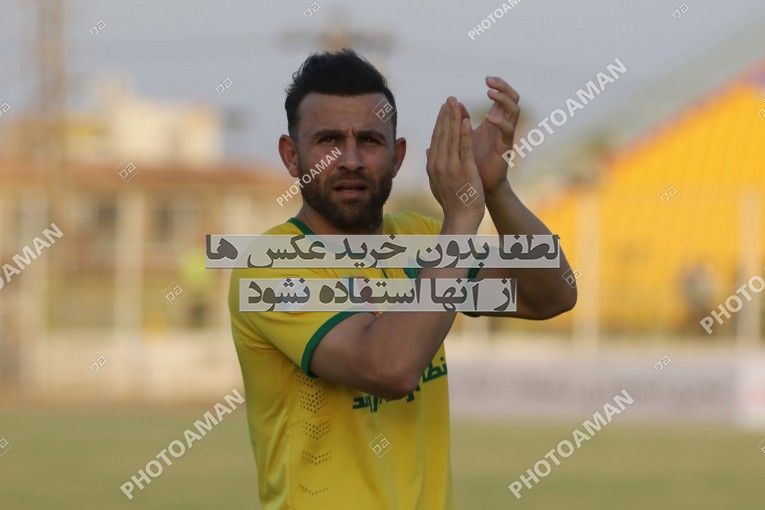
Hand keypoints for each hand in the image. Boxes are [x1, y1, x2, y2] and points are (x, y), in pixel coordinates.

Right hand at [426, 97, 484, 229]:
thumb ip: (432, 165)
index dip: (440, 121)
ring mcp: (451, 167)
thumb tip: (428, 151)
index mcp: (433, 165)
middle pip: (442, 134)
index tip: (443, 108)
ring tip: (457, 103)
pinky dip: (464, 133)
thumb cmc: (451, 202)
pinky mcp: (464, 170)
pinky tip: (466, 120)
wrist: (460, 218)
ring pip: (451, 137)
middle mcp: (438, 164)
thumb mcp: (437, 183)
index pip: (436, 138)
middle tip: (450, 99)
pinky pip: (464, 148)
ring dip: (454, 118)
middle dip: (446, 114)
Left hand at [468, 76, 519, 193]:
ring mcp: (506, 135)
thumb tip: (454, 104)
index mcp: (495, 121)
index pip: (502, 97)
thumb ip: (461, 120)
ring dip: (503, 100)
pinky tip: (490, 118)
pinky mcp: (506, 147)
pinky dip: (500, 122)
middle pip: (513, 98)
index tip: (487, 78)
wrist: (478, 186)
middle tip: (490, 81)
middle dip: (503, 87)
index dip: (498, 85)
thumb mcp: (464, 136)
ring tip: (490, 94)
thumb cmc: (472, 161)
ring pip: (515, 110)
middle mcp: (503, 125)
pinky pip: (508, 131)